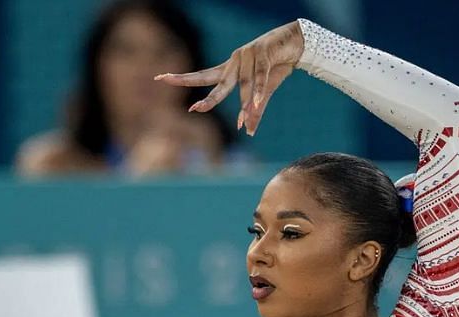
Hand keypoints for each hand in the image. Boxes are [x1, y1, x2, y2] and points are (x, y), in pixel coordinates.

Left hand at [154, 21, 303, 135]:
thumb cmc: (275, 65)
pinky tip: (254, 103)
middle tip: (188, 106)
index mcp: (229, 70)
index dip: (184, 79)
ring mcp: (247, 55)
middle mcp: (233, 62)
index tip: (162, 77)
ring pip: (242, 84)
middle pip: (210, 79)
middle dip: (192, 86)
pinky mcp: (263, 52)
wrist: (295, 43)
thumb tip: (248, 132)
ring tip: (243, 121)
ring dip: (245, 103)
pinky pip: (259, 75)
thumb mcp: (263, 91)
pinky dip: (258, 90)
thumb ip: (254, 111)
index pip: (203, 77)